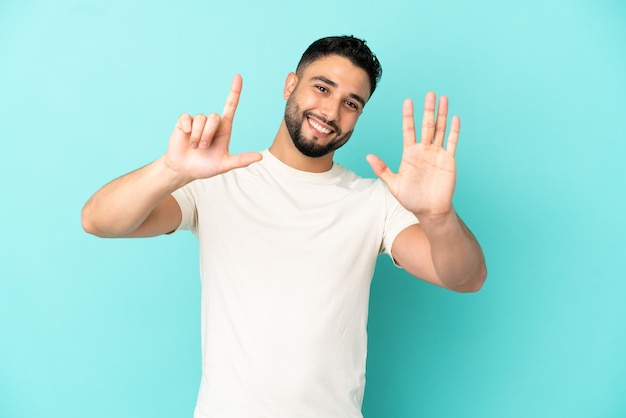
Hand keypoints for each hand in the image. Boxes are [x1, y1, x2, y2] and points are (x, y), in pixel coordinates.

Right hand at [164, 74, 261, 181]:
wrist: (184, 169)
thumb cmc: (205, 166)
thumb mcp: (225, 164)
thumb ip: (241, 160)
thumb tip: (260, 157)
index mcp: (224, 129)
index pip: (231, 106)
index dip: (234, 91)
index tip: (238, 77)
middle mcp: (212, 123)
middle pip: (214, 117)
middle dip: (208, 134)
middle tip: (204, 147)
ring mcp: (198, 121)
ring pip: (201, 119)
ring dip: (198, 136)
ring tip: (194, 146)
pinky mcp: (184, 122)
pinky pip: (187, 119)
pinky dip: (187, 130)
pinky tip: (185, 137)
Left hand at [367, 92, 458, 217]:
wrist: (430, 211)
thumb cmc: (412, 199)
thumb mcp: (394, 184)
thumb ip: (382, 169)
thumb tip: (368, 156)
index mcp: (410, 153)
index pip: (409, 129)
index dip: (408, 115)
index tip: (408, 101)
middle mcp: (424, 150)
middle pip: (426, 125)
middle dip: (427, 109)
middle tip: (429, 93)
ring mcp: (437, 154)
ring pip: (440, 129)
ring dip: (442, 114)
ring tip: (443, 99)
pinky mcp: (448, 160)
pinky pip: (452, 142)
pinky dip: (454, 131)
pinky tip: (455, 118)